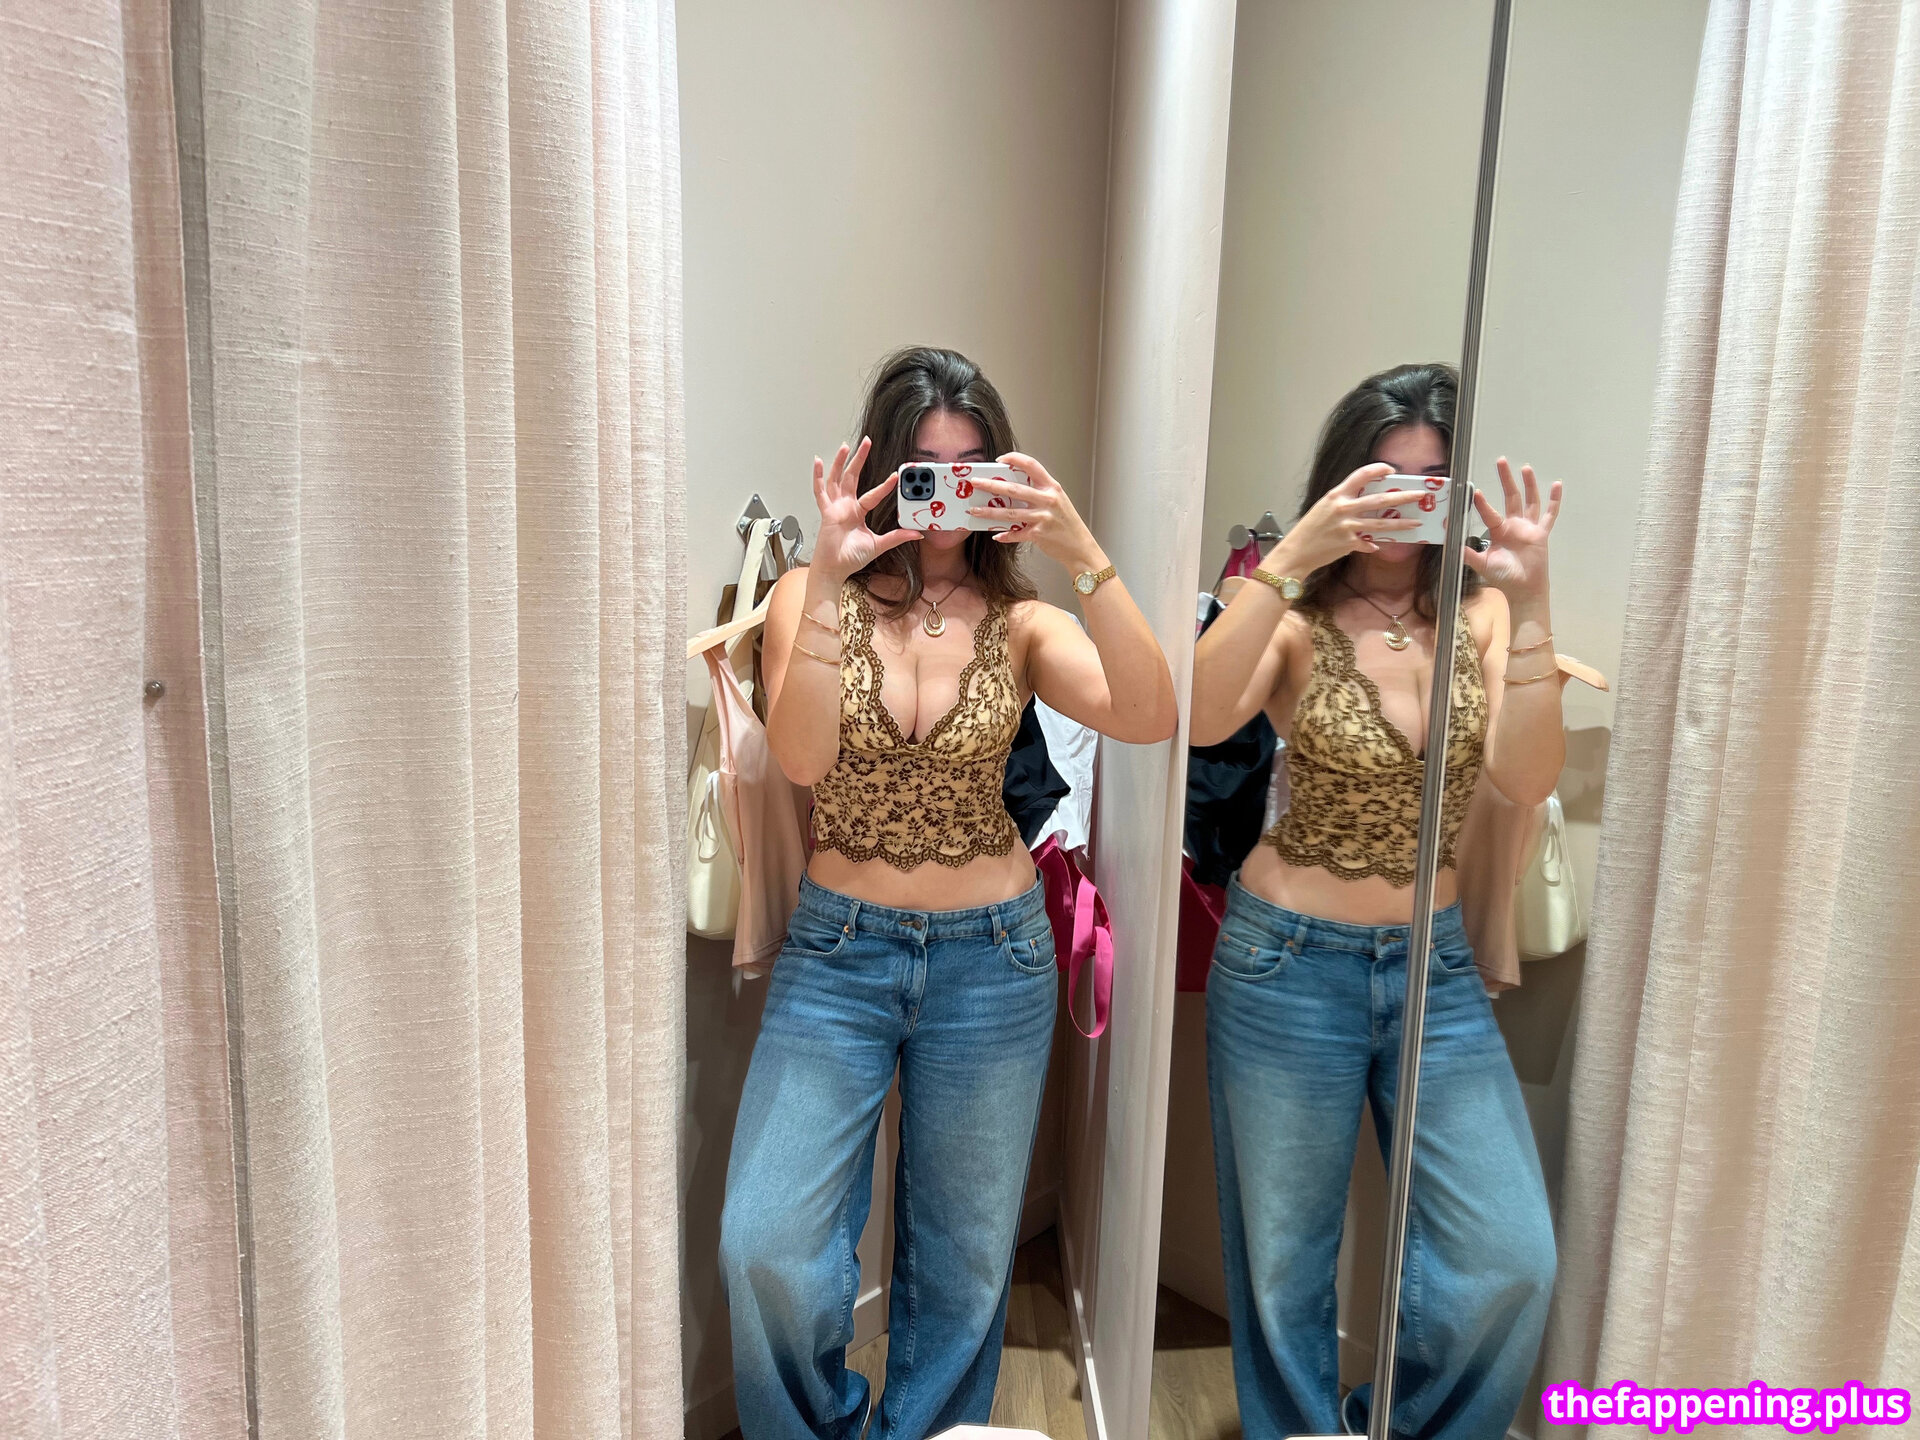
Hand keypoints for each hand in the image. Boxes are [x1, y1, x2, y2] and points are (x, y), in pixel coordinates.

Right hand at [808, 438, 920, 581]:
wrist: (835, 569)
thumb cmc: (851, 557)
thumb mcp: (879, 544)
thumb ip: (896, 537)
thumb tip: (917, 534)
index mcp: (858, 512)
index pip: (873, 494)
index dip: (885, 485)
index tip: (896, 475)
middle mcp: (846, 506)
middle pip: (852, 477)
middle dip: (860, 459)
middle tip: (867, 442)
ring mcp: (835, 507)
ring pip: (837, 479)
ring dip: (840, 462)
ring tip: (845, 446)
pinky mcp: (826, 512)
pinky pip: (820, 492)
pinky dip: (818, 477)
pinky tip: (818, 462)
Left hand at [968, 452, 1105, 573]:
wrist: (1080, 547)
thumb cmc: (1066, 524)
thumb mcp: (1057, 502)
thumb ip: (1038, 493)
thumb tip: (1010, 490)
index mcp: (1052, 487)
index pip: (1032, 465)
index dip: (1014, 459)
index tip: (999, 459)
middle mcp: (1048, 500)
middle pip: (1014, 489)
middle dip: (991, 485)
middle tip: (975, 483)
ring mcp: (1043, 517)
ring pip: (1010, 513)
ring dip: (990, 512)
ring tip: (974, 510)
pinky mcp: (1039, 534)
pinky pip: (1016, 533)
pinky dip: (1005, 535)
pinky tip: (995, 535)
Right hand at [1260, 464, 1425, 576]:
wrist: (1296, 552)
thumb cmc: (1308, 530)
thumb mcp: (1323, 508)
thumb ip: (1343, 503)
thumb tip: (1364, 502)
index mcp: (1336, 495)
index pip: (1361, 475)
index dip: (1379, 470)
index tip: (1391, 470)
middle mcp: (1343, 508)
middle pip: (1379, 500)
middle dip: (1403, 497)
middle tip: (1420, 495)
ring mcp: (1347, 527)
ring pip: (1381, 524)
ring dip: (1401, 523)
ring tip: (1416, 522)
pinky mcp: (1349, 543)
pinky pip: (1368, 543)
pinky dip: (1374, 545)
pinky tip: (1379, 546)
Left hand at [1464, 458, 1559, 598]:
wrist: (1523, 589)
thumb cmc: (1503, 577)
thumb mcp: (1482, 564)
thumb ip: (1469, 554)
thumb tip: (1451, 545)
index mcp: (1498, 531)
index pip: (1489, 512)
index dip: (1482, 503)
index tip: (1475, 491)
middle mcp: (1513, 525)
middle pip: (1510, 497)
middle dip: (1505, 479)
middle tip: (1501, 461)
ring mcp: (1529, 527)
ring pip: (1529, 501)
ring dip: (1528, 484)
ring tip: (1525, 468)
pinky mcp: (1541, 533)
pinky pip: (1550, 515)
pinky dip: (1554, 501)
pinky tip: (1557, 485)